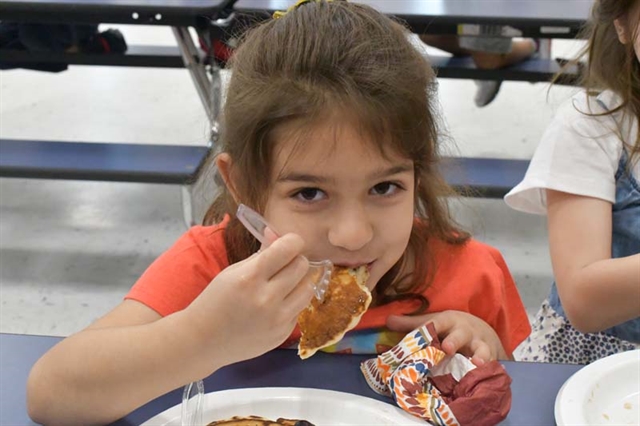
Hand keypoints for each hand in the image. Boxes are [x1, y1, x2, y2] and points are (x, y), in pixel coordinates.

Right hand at [186, 233, 314, 369]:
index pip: (288, 249)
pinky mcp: (283, 334)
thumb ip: (260, 253)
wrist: (203, 341)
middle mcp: (266, 298)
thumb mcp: (232, 272)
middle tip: (283, 264)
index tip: (288, 243)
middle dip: (295, 260)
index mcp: (250, 278)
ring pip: (309, 288)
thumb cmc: (214, 301)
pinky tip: (275, 305)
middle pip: (302, 266)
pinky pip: (300, 308)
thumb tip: (277, 234)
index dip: (292, 241)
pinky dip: (292, 302)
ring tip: (284, 284)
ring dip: (299, 281)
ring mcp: (277, 319)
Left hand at [386, 310, 508, 364]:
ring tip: (477, 363)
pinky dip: (491, 370)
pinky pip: (492, 365)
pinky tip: (488, 374)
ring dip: (479, 356)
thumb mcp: (434, 322)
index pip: (437, 322)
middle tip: (447, 348)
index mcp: (448, 321)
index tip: (424, 332)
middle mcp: (464, 331)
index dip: (429, 327)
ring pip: (481, 349)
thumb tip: (387, 321)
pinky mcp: (491, 358)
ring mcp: (479, 345)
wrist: (483, 332)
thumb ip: (412, 324)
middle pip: (459, 335)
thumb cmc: (451, 329)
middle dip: (454, 341)